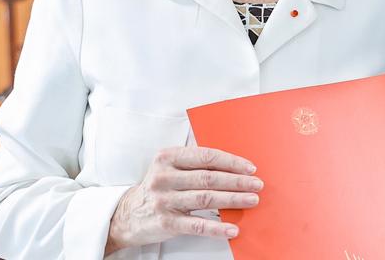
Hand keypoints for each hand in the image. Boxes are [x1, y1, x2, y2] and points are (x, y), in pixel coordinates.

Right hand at [105, 146, 261, 253]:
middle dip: (237, 181)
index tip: (249, 167)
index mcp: (167, 157)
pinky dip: (217, 227)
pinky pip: (197, 225)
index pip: (205, 156)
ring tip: (251, 200)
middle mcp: (164, 177)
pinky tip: (232, 228)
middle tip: (257, 184)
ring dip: (233, 200)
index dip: (231, 162)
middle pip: (209, 178)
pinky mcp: (166, 222)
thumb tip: (231, 161)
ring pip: (206, 199)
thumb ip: (194, 161)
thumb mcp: (168, 166)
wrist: (127, 215)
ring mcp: (164, 200)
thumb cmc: (157, 188)